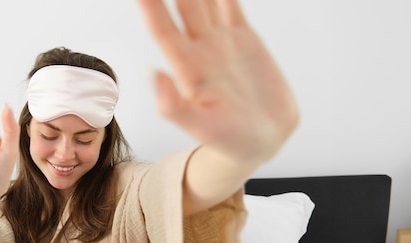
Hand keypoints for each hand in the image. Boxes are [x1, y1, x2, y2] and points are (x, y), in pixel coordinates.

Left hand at [138, 0, 298, 162]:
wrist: (262, 141)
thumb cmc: (230, 141)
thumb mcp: (203, 127)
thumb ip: (175, 105)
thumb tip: (148, 73)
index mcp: (188, 68)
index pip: (163, 28)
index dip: (151, 5)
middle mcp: (201, 49)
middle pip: (181, 5)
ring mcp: (221, 42)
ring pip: (202, 0)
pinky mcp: (244, 39)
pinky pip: (231, 5)